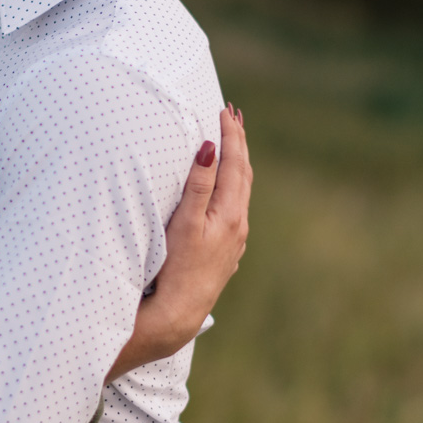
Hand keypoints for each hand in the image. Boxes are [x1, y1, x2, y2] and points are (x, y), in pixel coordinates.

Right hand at [107, 105, 251, 379]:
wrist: (181, 311)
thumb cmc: (178, 267)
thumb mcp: (185, 222)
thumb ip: (198, 185)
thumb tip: (209, 148)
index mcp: (232, 214)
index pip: (235, 164)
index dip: (231, 135)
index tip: (226, 110)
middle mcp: (239, 225)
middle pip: (244, 175)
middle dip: (239, 144)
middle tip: (233, 117)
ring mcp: (235, 240)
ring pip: (241, 192)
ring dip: (237, 165)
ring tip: (232, 145)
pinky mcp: (226, 251)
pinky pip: (234, 208)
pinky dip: (231, 187)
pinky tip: (225, 190)